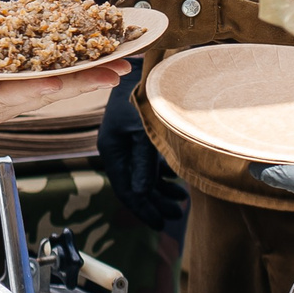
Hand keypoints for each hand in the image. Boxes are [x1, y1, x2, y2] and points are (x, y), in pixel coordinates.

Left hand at [0, 54, 130, 134]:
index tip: (122, 60)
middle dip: (79, 82)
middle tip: (113, 71)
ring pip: (9, 96)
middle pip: (44, 90)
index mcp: (6, 89)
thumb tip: (34, 14)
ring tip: (64, 80)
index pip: (55, 78)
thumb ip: (0, 42)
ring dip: (37, 88)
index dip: (89, 70)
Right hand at [98, 67, 186, 228]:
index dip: (142, 209)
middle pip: (134, 186)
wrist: (149, 67)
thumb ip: (144, 163)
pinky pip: (148, 164)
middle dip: (155, 203)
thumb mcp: (145, 132)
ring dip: (161, 191)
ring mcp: (127, 144)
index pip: (125, 189)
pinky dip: (161, 175)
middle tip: (176, 215)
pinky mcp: (138, 137)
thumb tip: (141, 193)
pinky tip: (176, 182)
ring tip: (181, 202)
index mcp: (112, 149)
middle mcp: (117, 149)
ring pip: (142, 177)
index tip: (158, 224)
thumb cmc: (145, 96)